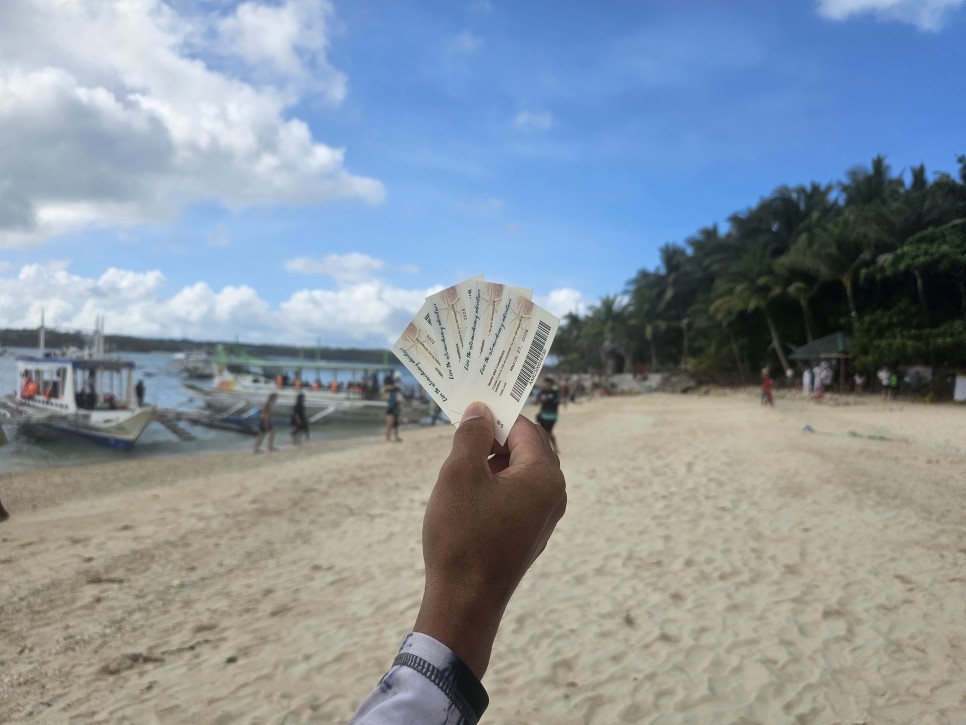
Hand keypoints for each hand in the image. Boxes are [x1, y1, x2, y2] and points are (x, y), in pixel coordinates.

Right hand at [414, 401, 566, 677]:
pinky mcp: (529, 536)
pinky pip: (515, 497)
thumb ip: (472, 435)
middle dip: (494, 440)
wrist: (465, 603)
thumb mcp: (460, 474)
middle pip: (526, 449)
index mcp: (545, 476)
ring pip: (519, 474)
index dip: (495, 416)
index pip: (524, 428)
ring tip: (458, 471)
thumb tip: (480, 411)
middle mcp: (554, 495)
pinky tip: (466, 499)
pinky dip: (493, 488)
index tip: (468, 411)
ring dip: (491, 465)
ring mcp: (543, 518)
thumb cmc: (462, 536)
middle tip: (461, 437)